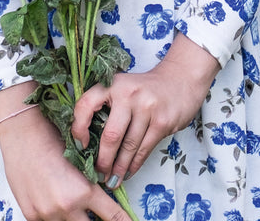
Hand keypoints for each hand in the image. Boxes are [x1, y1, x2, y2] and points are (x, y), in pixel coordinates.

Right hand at [0, 100, 131, 220]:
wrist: (23, 133)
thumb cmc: (53, 138)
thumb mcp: (81, 160)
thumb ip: (91, 183)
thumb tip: (103, 194)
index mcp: (84, 191)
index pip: (112, 216)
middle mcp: (67, 207)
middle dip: (96, 219)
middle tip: (97, 211)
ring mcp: (47, 214)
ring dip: (75, 217)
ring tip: (71, 199)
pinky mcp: (32, 215)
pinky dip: (56, 215)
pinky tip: (53, 200)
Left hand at [71, 33, 219, 186]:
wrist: (180, 79)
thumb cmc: (144, 89)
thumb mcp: (123, 87)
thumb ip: (107, 107)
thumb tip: (88, 143)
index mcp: (113, 84)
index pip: (86, 105)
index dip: (78, 128)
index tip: (80, 146)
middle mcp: (129, 93)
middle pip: (111, 135)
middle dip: (103, 160)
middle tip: (98, 174)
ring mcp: (148, 107)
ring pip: (128, 146)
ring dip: (119, 168)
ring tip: (112, 180)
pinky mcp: (162, 121)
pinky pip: (144, 149)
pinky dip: (134, 165)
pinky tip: (128, 172)